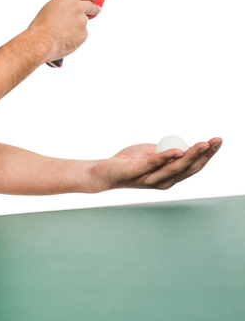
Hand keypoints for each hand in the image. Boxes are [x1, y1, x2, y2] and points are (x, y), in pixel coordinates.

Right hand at [25, 0, 103, 65]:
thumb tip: (65, 9)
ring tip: (64, 35)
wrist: (40, 42)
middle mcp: (78, 7)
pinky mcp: (85, 35)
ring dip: (79, 28)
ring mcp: (83, 21)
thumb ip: (60, 6)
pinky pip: (83, 37)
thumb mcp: (47, 8)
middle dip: (94, 9)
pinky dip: (77, 39)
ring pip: (85, 24)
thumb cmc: (39, 27)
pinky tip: (66, 41)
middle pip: (91, 6)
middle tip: (96, 11)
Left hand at [89, 136, 226, 194]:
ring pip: (174, 167)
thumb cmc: (127, 162)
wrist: (101, 172)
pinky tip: (177, 150)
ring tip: (203, 144)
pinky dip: (166, 157)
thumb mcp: (152, 152)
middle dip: (205, 153)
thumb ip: (167, 149)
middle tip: (217, 140)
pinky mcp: (135, 173)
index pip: (193, 166)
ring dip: (190, 155)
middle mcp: (162, 180)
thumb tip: (184, 143)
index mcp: (168, 175)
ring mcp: (149, 177)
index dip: (208, 154)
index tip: (220, 140)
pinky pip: (153, 165)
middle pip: (188, 168)